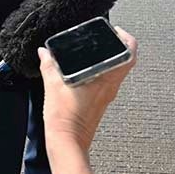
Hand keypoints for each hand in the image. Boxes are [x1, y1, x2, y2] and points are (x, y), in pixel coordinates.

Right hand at [40, 27, 136, 151]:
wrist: (66, 143)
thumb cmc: (65, 120)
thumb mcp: (53, 86)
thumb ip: (49, 65)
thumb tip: (45, 53)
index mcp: (106, 80)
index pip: (129, 54)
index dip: (126, 38)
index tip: (116, 30)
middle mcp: (110, 88)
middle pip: (125, 61)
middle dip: (117, 45)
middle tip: (106, 37)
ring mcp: (106, 96)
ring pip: (117, 71)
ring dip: (110, 58)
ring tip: (94, 50)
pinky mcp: (99, 102)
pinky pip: (106, 81)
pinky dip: (100, 71)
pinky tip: (83, 70)